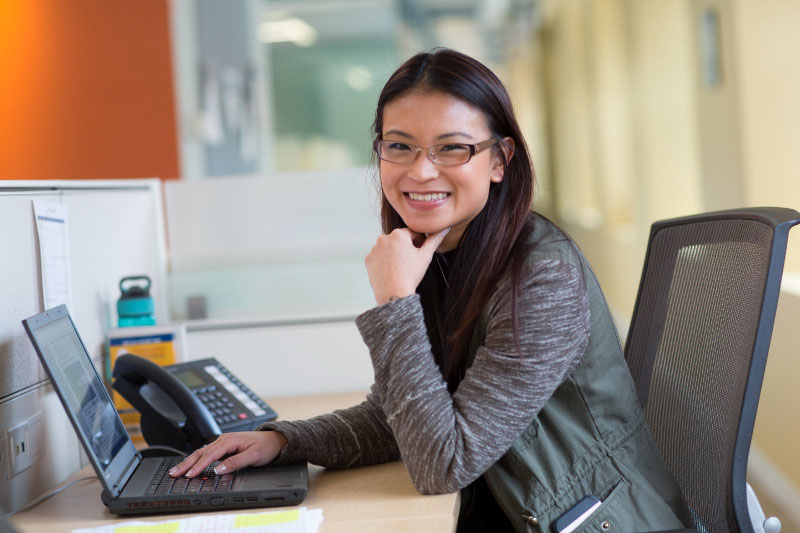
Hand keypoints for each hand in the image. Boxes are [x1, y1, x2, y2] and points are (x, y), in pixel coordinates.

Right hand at [169, 431, 287, 477]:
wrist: (273, 440)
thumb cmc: (265, 447)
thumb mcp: (253, 456)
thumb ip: (236, 462)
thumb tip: (219, 470)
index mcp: (229, 440)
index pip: (210, 455)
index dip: (199, 466)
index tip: (189, 475)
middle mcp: (224, 440)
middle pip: (201, 452)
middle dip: (186, 464)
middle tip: (174, 473)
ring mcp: (223, 442)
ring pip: (202, 452)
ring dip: (189, 462)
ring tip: (176, 470)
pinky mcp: (224, 447)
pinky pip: (207, 453)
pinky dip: (197, 460)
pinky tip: (190, 465)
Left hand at [365, 227, 449, 305]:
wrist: (394, 293)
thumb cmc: (411, 274)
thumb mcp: (425, 256)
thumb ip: (434, 240)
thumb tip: (445, 228)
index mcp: (398, 234)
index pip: (412, 234)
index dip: (418, 244)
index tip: (419, 255)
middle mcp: (383, 238)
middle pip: (399, 240)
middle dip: (405, 248)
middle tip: (410, 263)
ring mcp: (374, 249)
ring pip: (388, 248)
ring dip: (394, 253)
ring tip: (400, 268)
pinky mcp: (368, 259)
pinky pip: (379, 257)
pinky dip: (384, 261)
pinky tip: (391, 271)